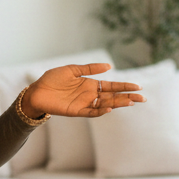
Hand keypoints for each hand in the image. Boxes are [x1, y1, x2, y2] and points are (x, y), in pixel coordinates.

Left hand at [21, 63, 144, 118]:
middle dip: (127, 97)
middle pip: (112, 97)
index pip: (112, 86)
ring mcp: (84, 104)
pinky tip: (110, 108)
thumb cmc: (52, 80)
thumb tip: (110, 66)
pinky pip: (91, 113)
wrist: (36, 91)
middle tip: (142, 98)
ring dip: (118, 104)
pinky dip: (101, 111)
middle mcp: (89, 95)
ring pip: (105, 105)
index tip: (138, 87)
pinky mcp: (76, 111)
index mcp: (90, 84)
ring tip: (131, 102)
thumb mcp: (72, 70)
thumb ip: (90, 68)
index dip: (124, 87)